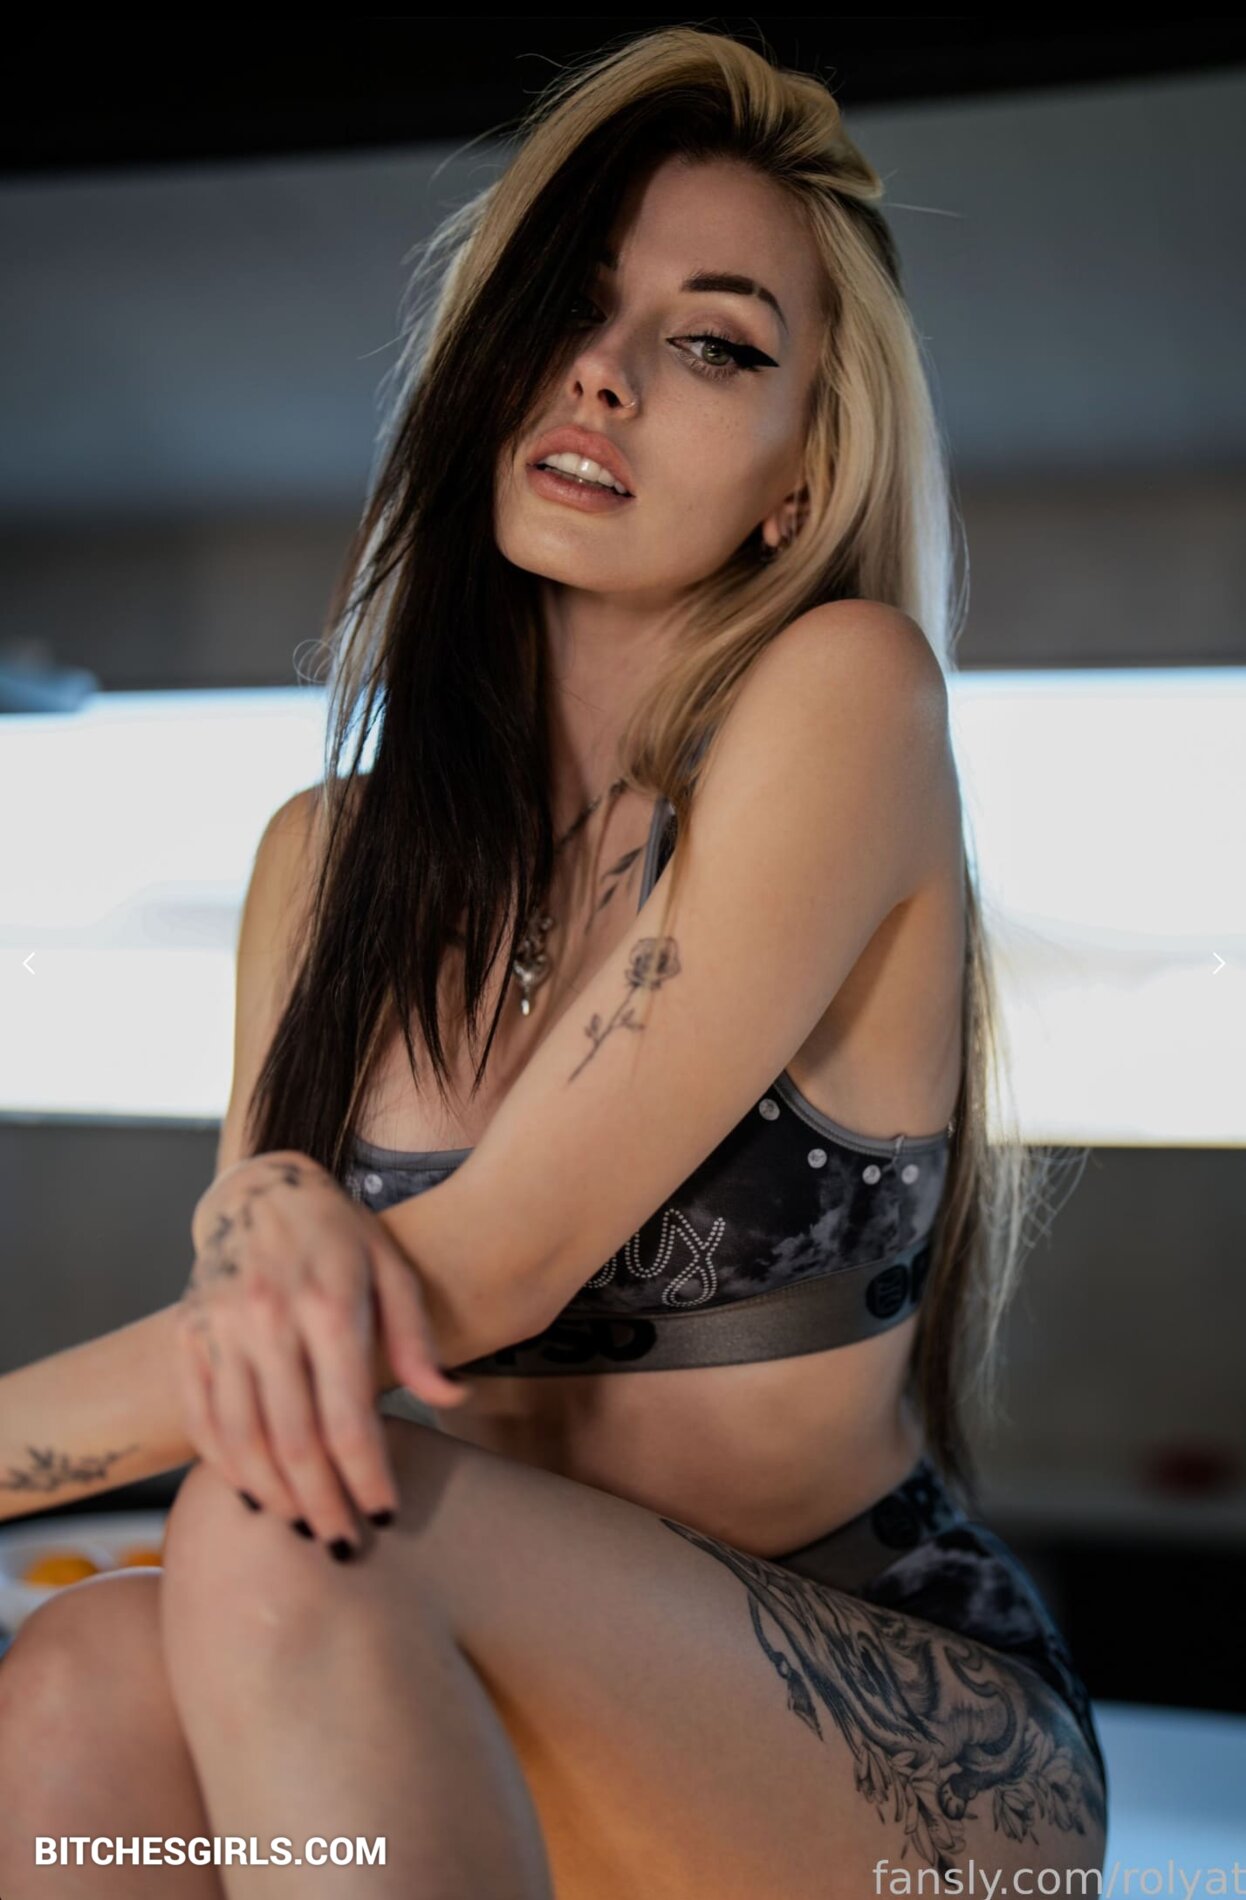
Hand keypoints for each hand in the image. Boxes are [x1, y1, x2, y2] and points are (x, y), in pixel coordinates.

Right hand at [177, 1152, 467, 1545]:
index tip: (384, 1513)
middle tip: (343, 1543)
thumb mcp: (392, 1268)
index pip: (348, 1416)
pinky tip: (253, 1494)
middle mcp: (269, 1319)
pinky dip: (225, 1465)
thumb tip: (452, 1399)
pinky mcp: (188, 1335)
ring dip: (272, 1497)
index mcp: (329, 1303)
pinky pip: (201, 1418)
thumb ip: (417, 1338)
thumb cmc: (339, 1235)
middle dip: (322, 1503)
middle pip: (294, 1441)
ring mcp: (221, 1328)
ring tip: (303, 1528)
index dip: (367, 1476)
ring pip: (241, 1440)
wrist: (261, 1189)